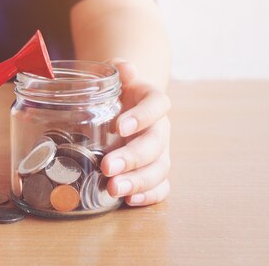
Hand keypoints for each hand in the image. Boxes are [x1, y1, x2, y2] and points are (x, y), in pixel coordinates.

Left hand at [101, 59, 171, 205]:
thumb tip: (125, 67)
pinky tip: (128, 200)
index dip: (141, 116)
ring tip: (113, 188)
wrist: (125, 100)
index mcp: (152, 100)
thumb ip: (119, 68)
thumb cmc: (117, 88)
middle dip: (133, 157)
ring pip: (159, 169)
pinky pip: (161, 186)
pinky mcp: (155, 169)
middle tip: (107, 167)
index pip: (157, 106)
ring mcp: (160, 151)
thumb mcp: (115, 73)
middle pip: (155, 144)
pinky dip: (148, 196)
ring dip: (138, 181)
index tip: (119, 126)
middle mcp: (160, 127)